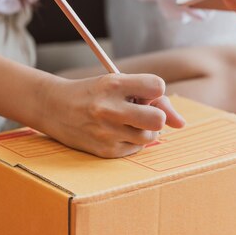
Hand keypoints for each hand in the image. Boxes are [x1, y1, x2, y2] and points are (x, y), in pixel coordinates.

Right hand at [38, 73, 184, 157]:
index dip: (155, 90)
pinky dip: (132, 141)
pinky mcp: (104, 151)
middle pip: (158, 119)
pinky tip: (116, 132)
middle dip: (156, 116)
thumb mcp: (117, 83)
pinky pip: (136, 149)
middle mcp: (109, 108)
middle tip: (143, 113)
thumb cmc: (93, 93)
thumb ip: (153, 97)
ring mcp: (106, 132)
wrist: (53, 107)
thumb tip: (181, 124)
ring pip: (150, 137)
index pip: (158, 86)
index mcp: (112, 84)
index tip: (144, 93)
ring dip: (145, 130)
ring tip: (128, 122)